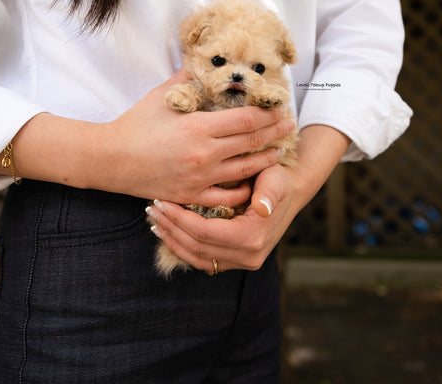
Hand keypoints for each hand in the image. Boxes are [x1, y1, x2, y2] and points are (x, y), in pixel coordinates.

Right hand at [101, 70, 295, 205]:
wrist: (111, 160)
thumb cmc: (135, 124)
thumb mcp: (162, 95)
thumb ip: (186, 77)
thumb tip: (202, 60)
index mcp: (199, 127)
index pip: (246, 120)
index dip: (268, 115)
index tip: (281, 109)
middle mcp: (205, 154)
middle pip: (251, 143)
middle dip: (275, 134)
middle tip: (290, 126)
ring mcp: (200, 178)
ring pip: (245, 170)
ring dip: (266, 160)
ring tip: (279, 152)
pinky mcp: (192, 195)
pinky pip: (226, 197)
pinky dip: (243, 189)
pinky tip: (253, 182)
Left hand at [146, 164, 298, 271]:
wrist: (290, 190)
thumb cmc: (277, 178)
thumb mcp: (275, 180)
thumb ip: (268, 193)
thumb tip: (262, 208)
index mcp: (253, 238)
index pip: (205, 233)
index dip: (179, 219)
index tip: (161, 201)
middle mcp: (249, 256)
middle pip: (197, 248)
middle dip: (170, 228)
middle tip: (151, 208)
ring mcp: (243, 262)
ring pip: (197, 258)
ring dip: (172, 241)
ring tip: (154, 222)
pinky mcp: (236, 260)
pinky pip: (203, 260)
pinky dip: (183, 247)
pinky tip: (169, 232)